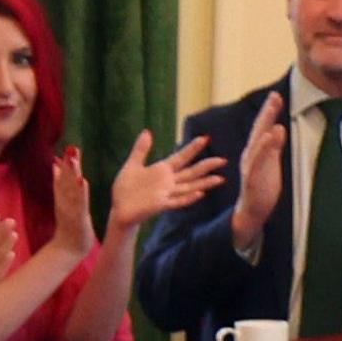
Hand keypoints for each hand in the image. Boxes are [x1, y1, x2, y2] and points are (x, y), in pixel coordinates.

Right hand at [47, 149, 97, 258]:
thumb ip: (60, 185)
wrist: (68, 249)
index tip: (70, 148)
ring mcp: (71, 209)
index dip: (66, 164)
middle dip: (68, 165)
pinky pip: (80, 203)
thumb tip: (56, 167)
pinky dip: (80, 192)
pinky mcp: (78, 217)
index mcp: (62, 198)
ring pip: (71, 189)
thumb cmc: (69, 226)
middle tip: (71, 149)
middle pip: (65, 181)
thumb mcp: (63, 203)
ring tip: (74, 160)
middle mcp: (64, 201)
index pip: (63, 178)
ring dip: (72, 175)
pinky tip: (82, 181)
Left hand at [108, 131, 222, 231]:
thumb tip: (147, 131)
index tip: (206, 138)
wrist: (118, 209)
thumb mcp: (132, 165)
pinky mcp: (161, 205)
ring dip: (204, 183)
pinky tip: (200, 194)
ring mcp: (166, 194)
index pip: (181, 157)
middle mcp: (168, 182)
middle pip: (191, 172)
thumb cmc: (125, 188)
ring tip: (220, 179)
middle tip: (223, 160)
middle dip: (206, 166)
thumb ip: (141, 150)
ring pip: (189, 187)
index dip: (192, 148)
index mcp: (162, 170)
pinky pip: (177, 202)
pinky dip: (188, 198)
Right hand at [231, 94, 289, 247]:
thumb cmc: (261, 188)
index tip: (276, 96)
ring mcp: (251, 166)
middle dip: (267, 113)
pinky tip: (271, 135)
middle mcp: (251, 156)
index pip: (263, 128)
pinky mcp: (253, 177)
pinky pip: (258, 159)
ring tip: (272, 109)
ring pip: (258, 142)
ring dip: (265, 125)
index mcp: (255, 152)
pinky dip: (264, 146)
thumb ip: (274, 147)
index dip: (269, 112)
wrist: (251, 211)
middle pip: (259, 130)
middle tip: (275, 96)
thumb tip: (279, 128)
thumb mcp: (271, 164)